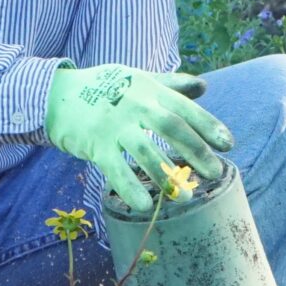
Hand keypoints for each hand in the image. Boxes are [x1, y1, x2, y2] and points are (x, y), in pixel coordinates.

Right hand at [44, 64, 234, 214]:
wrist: (56, 94)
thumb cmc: (105, 87)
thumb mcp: (139, 79)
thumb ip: (172, 84)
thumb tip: (204, 87)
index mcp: (150, 90)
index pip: (185, 107)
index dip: (208, 125)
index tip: (228, 144)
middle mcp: (136, 105)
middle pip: (171, 127)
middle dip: (195, 150)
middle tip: (215, 173)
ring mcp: (115, 125)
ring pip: (145, 150)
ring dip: (166, 175)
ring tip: (184, 196)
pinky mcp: (96, 144)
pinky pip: (115, 168)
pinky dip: (130, 187)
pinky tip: (145, 206)